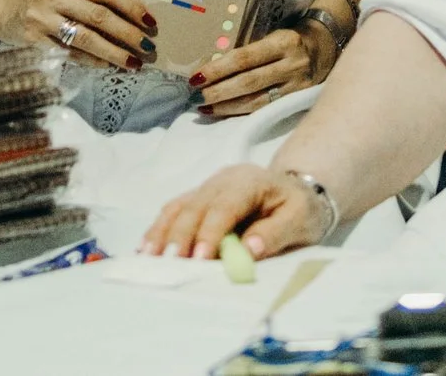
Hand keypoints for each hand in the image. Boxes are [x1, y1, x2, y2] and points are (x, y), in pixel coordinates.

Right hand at [0, 0, 156, 71]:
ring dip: (113, 52)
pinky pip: (69, 53)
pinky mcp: (34, 40)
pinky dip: (92, 60)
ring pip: (85, 37)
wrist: (4, 7)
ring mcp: (42, 18)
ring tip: (133, 63)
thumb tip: (132, 17)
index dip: (131, 6)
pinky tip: (108, 66)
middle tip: (148, 46)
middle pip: (98, 15)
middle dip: (127, 33)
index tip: (150, 22)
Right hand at [141, 164, 332, 259]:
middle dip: (181, 236)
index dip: (211, 232)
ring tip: (148, 257)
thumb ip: (275, 233)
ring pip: (179, 207)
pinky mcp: (198, 198)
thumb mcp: (299, 220)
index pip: (225, 206)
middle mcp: (223, 180)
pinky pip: (174, 210)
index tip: (201, 259)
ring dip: (162, 232)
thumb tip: (248, 251)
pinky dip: (159, 229)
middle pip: (196, 206)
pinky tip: (146, 248)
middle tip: (170, 264)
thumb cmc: (298, 208)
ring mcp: (207, 187)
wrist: (295, 191)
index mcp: (250, 182)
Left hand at [191, 24, 328, 116]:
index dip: (218, 69)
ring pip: (257, 101)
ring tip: (205, 108)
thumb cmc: (289, 38)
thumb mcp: (273, 36)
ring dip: (227, 106)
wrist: (326, 46)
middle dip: (219, 91)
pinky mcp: (297, 100)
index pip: (244, 58)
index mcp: (282, 42)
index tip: (196, 76)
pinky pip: (266, 109)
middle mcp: (291, 65)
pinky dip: (242, 112)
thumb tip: (212, 65)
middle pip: (249, 82)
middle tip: (196, 96)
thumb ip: (249, 50)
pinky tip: (225, 113)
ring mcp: (296, 85)